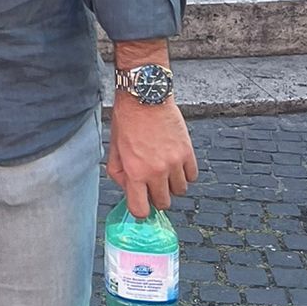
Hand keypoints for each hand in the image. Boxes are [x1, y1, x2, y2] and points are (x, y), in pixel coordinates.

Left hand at [107, 93, 197, 218]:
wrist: (145, 96)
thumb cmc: (127, 119)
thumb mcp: (114, 148)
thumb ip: (119, 173)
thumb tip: (128, 189)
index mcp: (135, 172)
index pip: (141, 209)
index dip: (140, 209)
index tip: (141, 203)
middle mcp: (156, 171)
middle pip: (163, 203)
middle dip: (156, 196)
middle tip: (152, 184)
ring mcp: (174, 163)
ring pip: (180, 191)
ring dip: (172, 185)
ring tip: (164, 170)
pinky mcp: (187, 152)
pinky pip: (192, 176)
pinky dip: (185, 173)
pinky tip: (176, 163)